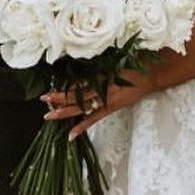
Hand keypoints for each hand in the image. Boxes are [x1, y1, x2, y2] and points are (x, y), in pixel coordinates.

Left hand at [42, 62, 164, 138]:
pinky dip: (82, 127)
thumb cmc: (135, 63)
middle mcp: (103, 89)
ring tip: (49, 116)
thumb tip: (81, 65)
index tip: (49, 89)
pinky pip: (94, 119)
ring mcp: (107, 100)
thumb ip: (99, 64)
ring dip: (65, 112)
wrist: (152, 75)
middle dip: (59, 99)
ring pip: (82, 108)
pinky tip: (70, 135)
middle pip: (77, 96)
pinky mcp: (112, 108)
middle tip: (43, 101)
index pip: (79, 84)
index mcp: (102, 75)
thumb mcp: (115, 60)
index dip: (63, 88)